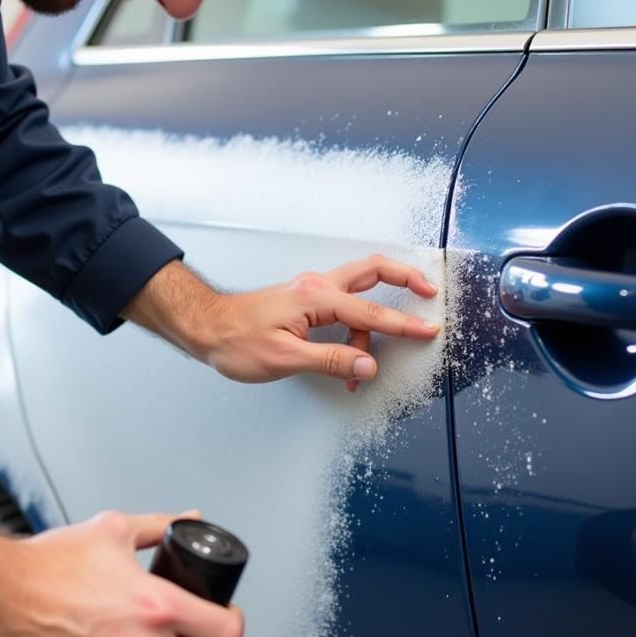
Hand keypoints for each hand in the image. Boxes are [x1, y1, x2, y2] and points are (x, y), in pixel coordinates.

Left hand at [124, 254, 439, 389]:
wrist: (206, 328)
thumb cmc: (236, 340)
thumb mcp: (284, 358)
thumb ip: (330, 361)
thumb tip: (367, 366)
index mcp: (315, 297)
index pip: (371, 312)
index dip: (403, 324)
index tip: (428, 330)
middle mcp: (316, 286)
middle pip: (373, 270)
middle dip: (405, 277)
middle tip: (429, 290)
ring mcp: (310, 290)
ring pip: (359, 288)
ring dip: (375, 316)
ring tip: (375, 356)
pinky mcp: (304, 300)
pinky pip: (342, 304)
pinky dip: (354, 326)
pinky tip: (351, 353)